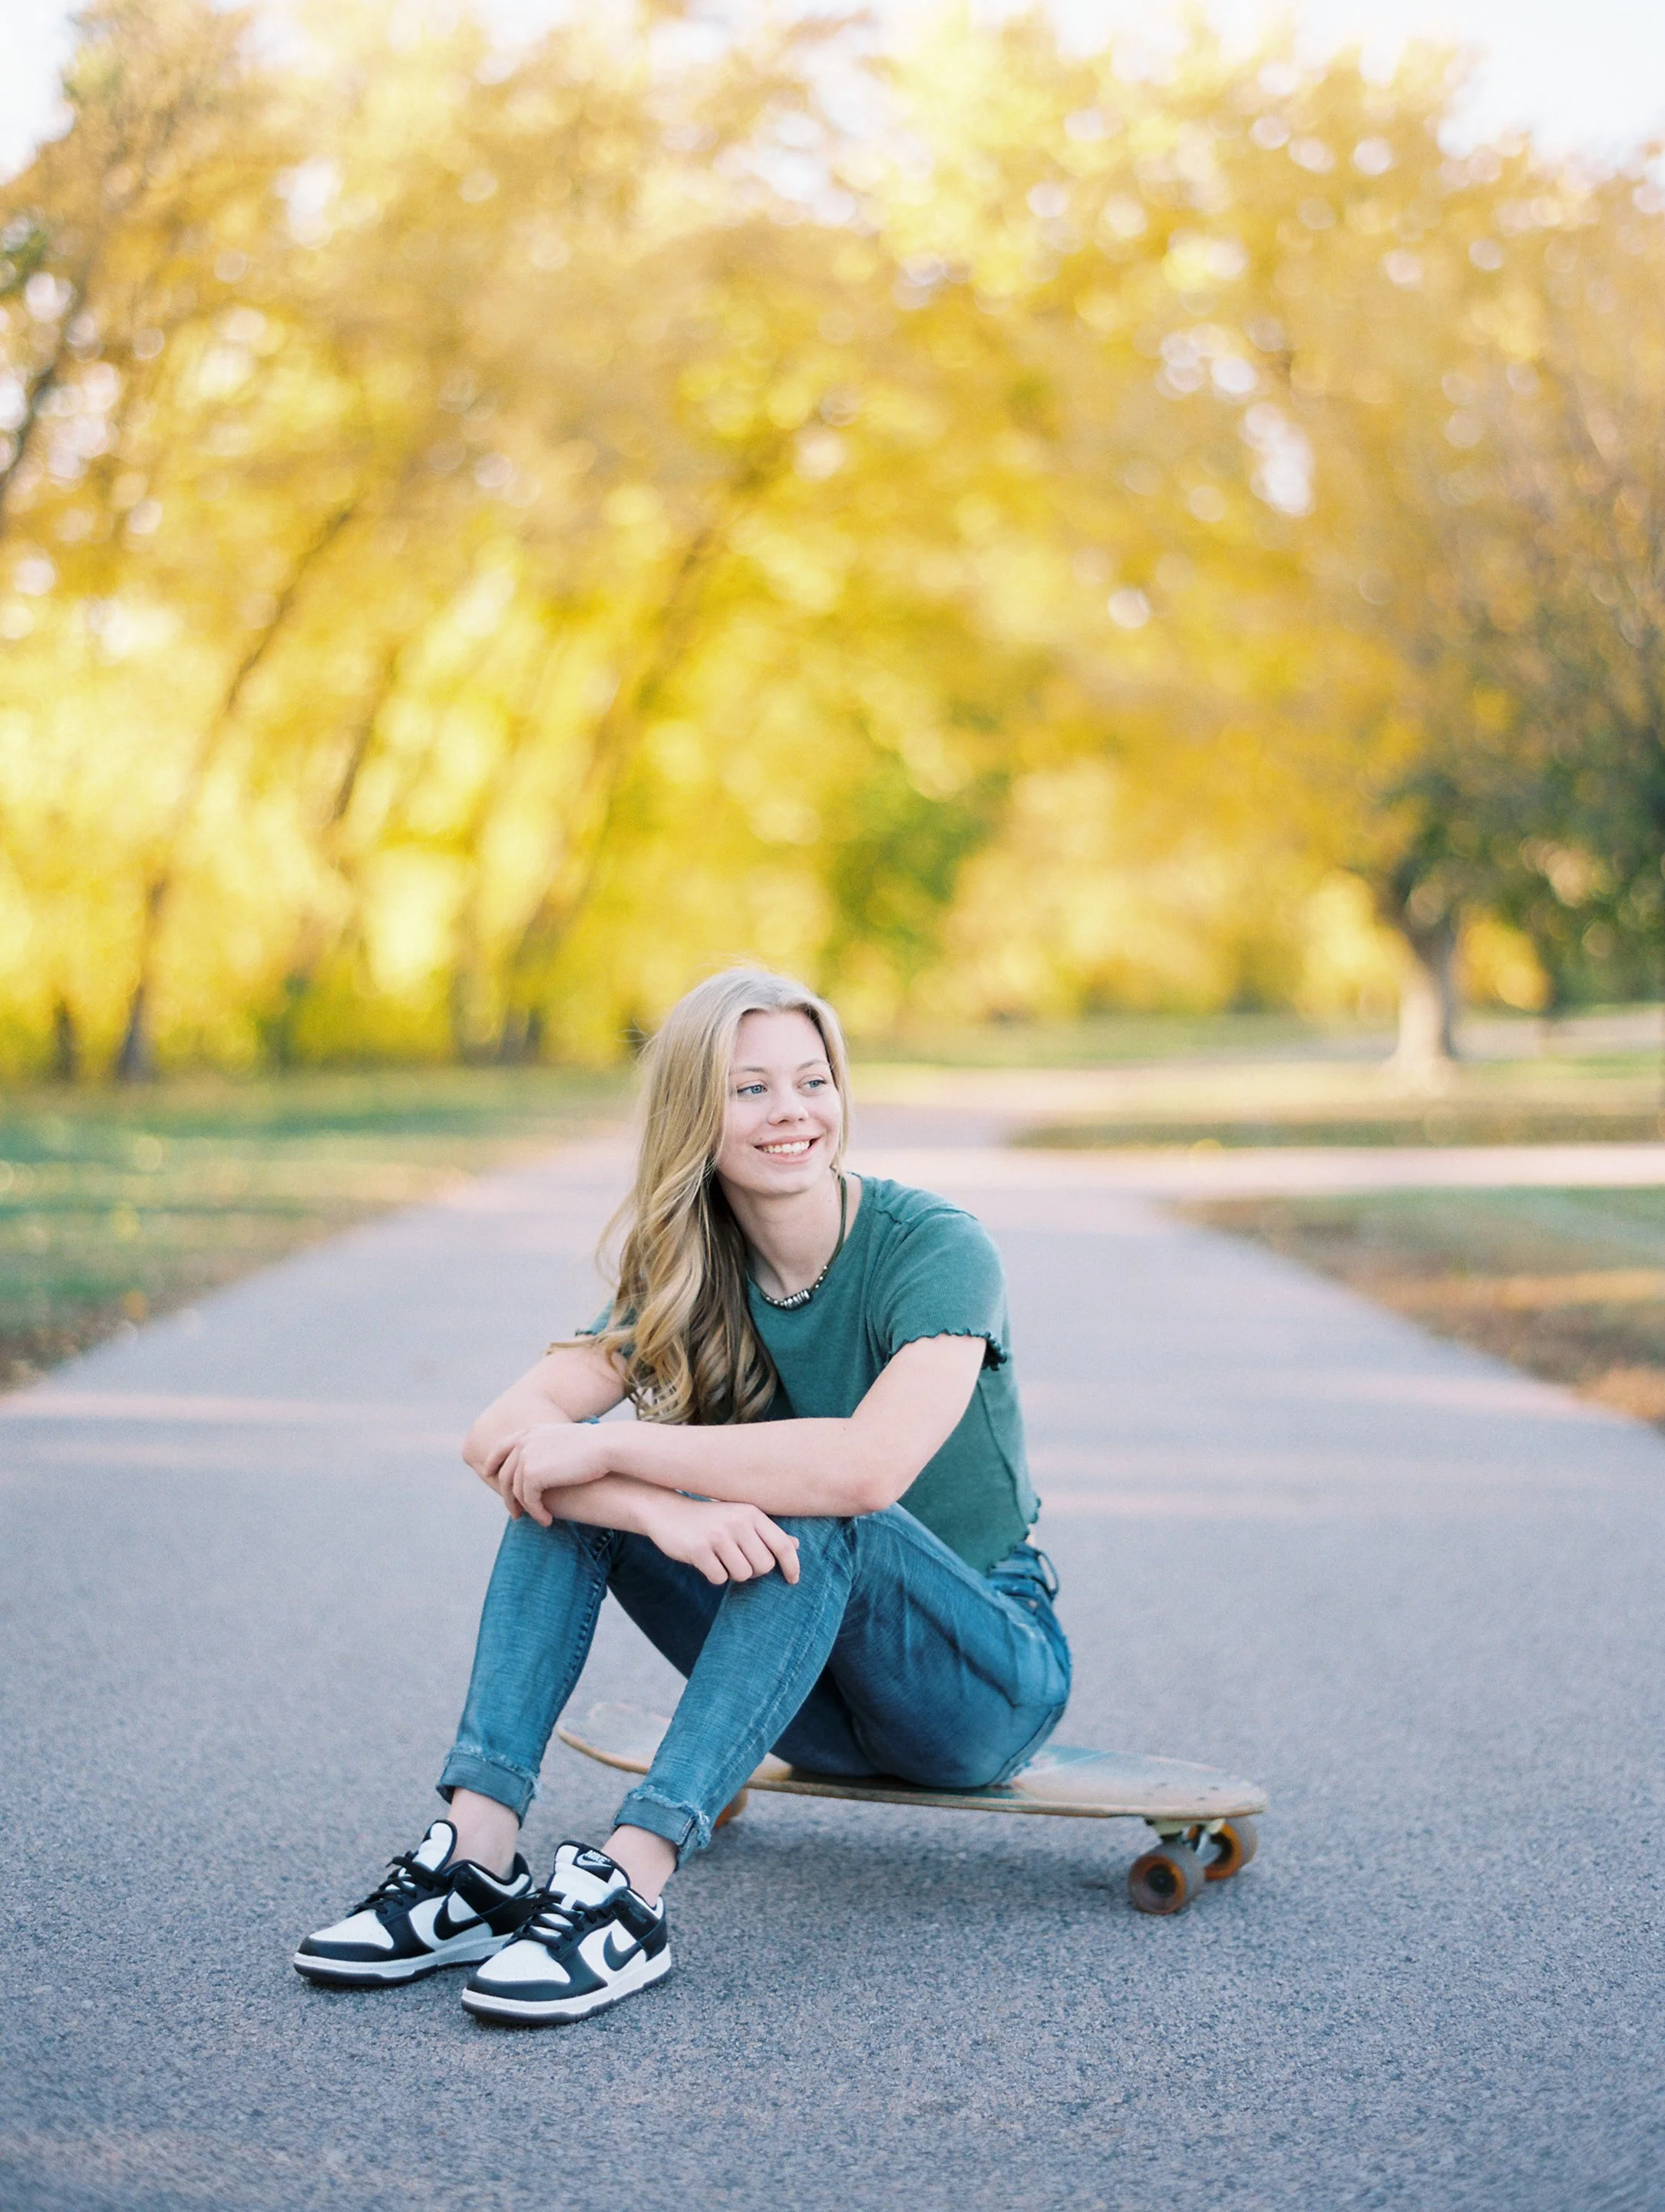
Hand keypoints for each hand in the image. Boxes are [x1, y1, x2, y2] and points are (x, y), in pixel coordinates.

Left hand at [488, 1422, 609, 1522]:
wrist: (604, 1447)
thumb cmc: (594, 1446)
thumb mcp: (564, 1441)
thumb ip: (547, 1448)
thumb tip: (541, 1464)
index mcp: (530, 1431)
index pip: (502, 1447)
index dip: (492, 1462)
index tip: (489, 1474)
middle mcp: (523, 1442)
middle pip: (505, 1474)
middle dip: (508, 1496)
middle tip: (515, 1513)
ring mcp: (525, 1458)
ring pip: (515, 1491)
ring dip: (526, 1509)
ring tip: (539, 1518)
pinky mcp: (531, 1475)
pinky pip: (528, 1500)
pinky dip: (536, 1513)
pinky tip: (547, 1520)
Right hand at [641, 1493, 800, 1585]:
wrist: (667, 1511)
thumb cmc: (710, 1518)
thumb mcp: (740, 1518)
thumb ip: (767, 1532)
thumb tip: (796, 1546)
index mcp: (751, 1513)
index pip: (782, 1545)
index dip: (792, 1565)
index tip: (793, 1580)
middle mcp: (737, 1522)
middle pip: (764, 1566)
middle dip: (754, 1571)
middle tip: (738, 1561)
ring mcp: (717, 1535)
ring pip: (742, 1574)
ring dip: (732, 1573)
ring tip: (720, 1559)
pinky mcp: (698, 1549)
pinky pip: (719, 1578)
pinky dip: (714, 1575)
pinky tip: (705, 1561)